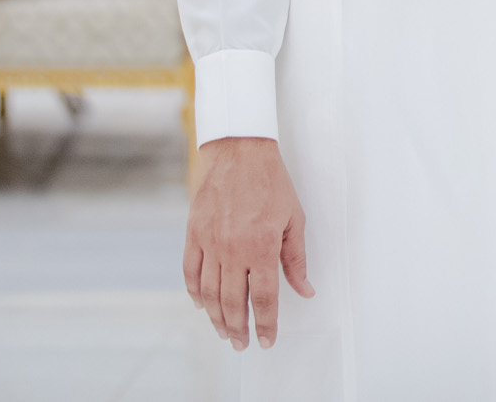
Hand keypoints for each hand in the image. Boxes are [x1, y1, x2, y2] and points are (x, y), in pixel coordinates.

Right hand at [183, 137, 313, 349]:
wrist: (239, 151)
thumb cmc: (271, 182)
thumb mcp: (294, 219)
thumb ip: (296, 259)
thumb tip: (305, 289)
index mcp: (261, 247)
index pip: (263, 298)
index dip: (265, 324)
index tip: (267, 340)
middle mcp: (233, 250)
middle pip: (233, 302)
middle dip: (238, 328)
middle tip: (241, 344)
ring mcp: (210, 243)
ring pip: (208, 293)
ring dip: (216, 317)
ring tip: (224, 331)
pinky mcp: (194, 234)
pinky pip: (190, 271)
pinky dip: (194, 292)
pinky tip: (202, 304)